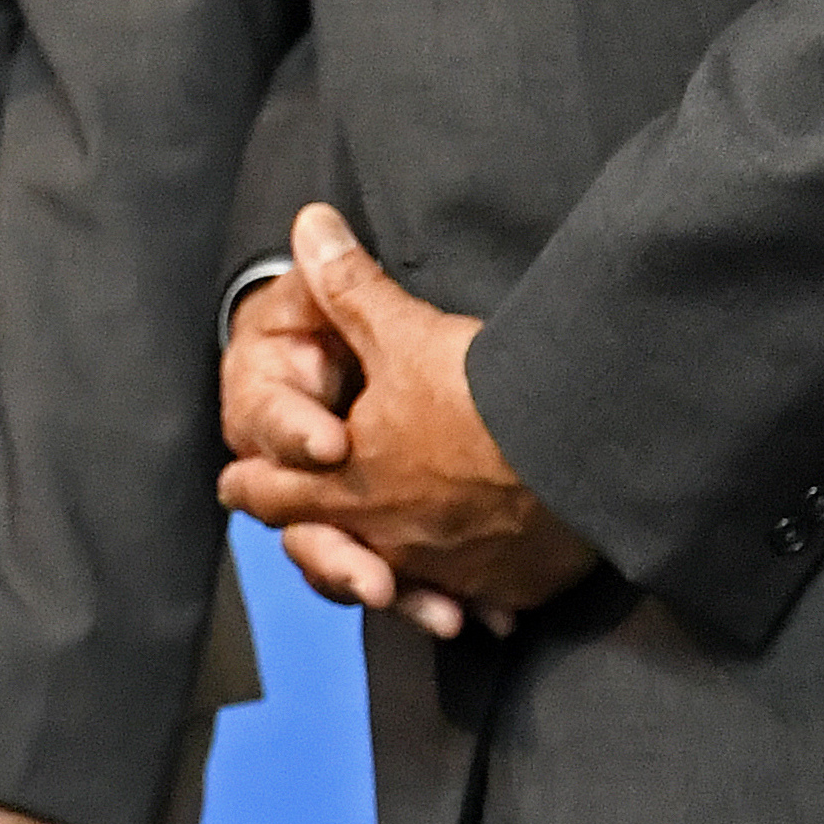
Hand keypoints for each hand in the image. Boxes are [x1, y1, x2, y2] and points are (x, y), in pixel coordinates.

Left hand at [215, 206, 596, 637]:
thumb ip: (347, 285)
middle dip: (310, 532)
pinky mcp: (511, 588)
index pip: (268, 494)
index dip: (249, 484)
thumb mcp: (404, 330)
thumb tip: (308, 224)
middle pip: (325, 545)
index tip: (237, 485)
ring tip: (386, 566)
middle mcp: (388, 538)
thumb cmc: (484, 392)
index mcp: (344, 482)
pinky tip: (479, 593)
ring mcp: (451, 572)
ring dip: (390, 570)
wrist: (586, 450)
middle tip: (300, 525)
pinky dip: (471, 592)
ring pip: (399, 583)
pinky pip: (478, 599)